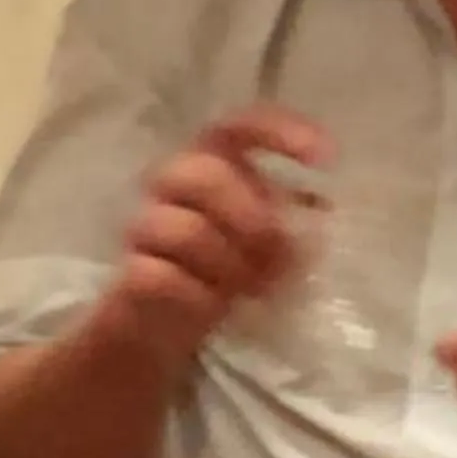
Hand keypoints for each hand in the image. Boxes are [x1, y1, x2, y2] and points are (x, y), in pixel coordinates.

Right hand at [89, 105, 328, 368]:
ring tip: (248, 291)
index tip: (324, 159)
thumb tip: (321, 221)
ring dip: (226, 263)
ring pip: (179, 228)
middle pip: (200, 172)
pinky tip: (213, 306)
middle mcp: (175, 187)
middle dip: (247, 212)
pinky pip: (156, 276)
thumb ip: (293, 228)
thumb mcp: (270, 249)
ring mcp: (147, 228)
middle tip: (274, 251)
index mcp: (214, 166)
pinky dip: (195, 295)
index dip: (279, 132)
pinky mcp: (133, 275)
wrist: (163, 328)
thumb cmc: (226, 277)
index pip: (239, 128)